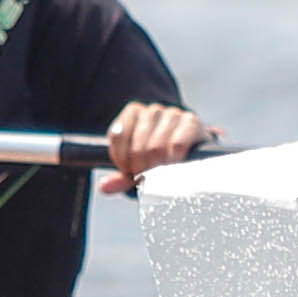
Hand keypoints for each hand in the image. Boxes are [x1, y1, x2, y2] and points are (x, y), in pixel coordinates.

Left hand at [100, 102, 217, 194]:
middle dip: (141, 168)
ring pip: (156, 147)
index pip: (117, 135)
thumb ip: (120, 178)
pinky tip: (174, 166)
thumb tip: (105, 187)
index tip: (128, 170)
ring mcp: (172, 113)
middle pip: (138, 146)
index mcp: (133, 113)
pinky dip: (173, 161)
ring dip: (158, 167)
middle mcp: (152, 110)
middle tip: (147, 177)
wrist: (193, 151)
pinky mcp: (191, 121)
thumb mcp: (136, 167)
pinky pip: (177, 145)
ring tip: (161, 173)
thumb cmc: (158, 159)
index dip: (121, 159)